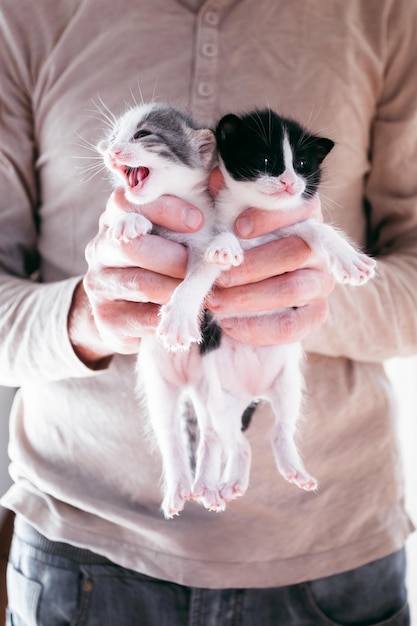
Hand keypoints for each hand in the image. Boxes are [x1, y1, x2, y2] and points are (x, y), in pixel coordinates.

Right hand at [68, 190, 202, 366]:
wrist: (123, 310)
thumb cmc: (159, 262)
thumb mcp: (171, 236)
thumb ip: (191, 225)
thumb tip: (222, 243)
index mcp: (115, 218)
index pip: (128, 203)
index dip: (164, 210)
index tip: (198, 221)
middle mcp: (100, 248)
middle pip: (132, 246)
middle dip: (175, 257)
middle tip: (202, 267)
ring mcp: (99, 283)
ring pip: (142, 284)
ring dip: (177, 289)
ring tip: (200, 292)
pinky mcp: (105, 317)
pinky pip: (143, 317)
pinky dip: (170, 316)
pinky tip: (183, 313)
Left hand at [207, 195, 334, 344]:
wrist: (245, 288)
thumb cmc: (237, 241)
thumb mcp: (229, 215)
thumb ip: (226, 196)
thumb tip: (217, 179)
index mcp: (304, 216)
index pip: (301, 209)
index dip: (269, 218)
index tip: (237, 227)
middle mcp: (320, 248)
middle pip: (296, 252)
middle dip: (251, 266)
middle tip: (217, 275)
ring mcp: (321, 282)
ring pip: (293, 289)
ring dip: (248, 298)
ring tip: (215, 302)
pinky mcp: (315, 314)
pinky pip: (292, 325)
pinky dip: (257, 328)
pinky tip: (228, 325)